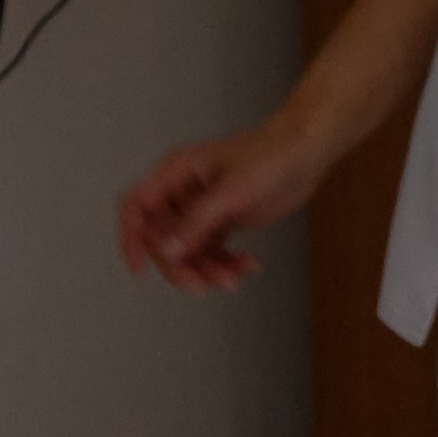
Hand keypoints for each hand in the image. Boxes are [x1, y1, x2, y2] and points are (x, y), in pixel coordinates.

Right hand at [116, 115, 324, 293]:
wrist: (305, 152)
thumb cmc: (270, 155)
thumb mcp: (231, 192)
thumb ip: (197, 223)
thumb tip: (168, 250)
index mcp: (175, 173)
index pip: (136, 207)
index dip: (132, 239)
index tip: (140, 269)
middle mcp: (183, 191)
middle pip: (162, 239)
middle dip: (180, 265)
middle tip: (201, 284)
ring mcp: (202, 207)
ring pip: (188, 251)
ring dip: (207, 269)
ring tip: (233, 277)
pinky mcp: (221, 219)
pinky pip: (211, 251)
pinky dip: (225, 263)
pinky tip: (246, 265)